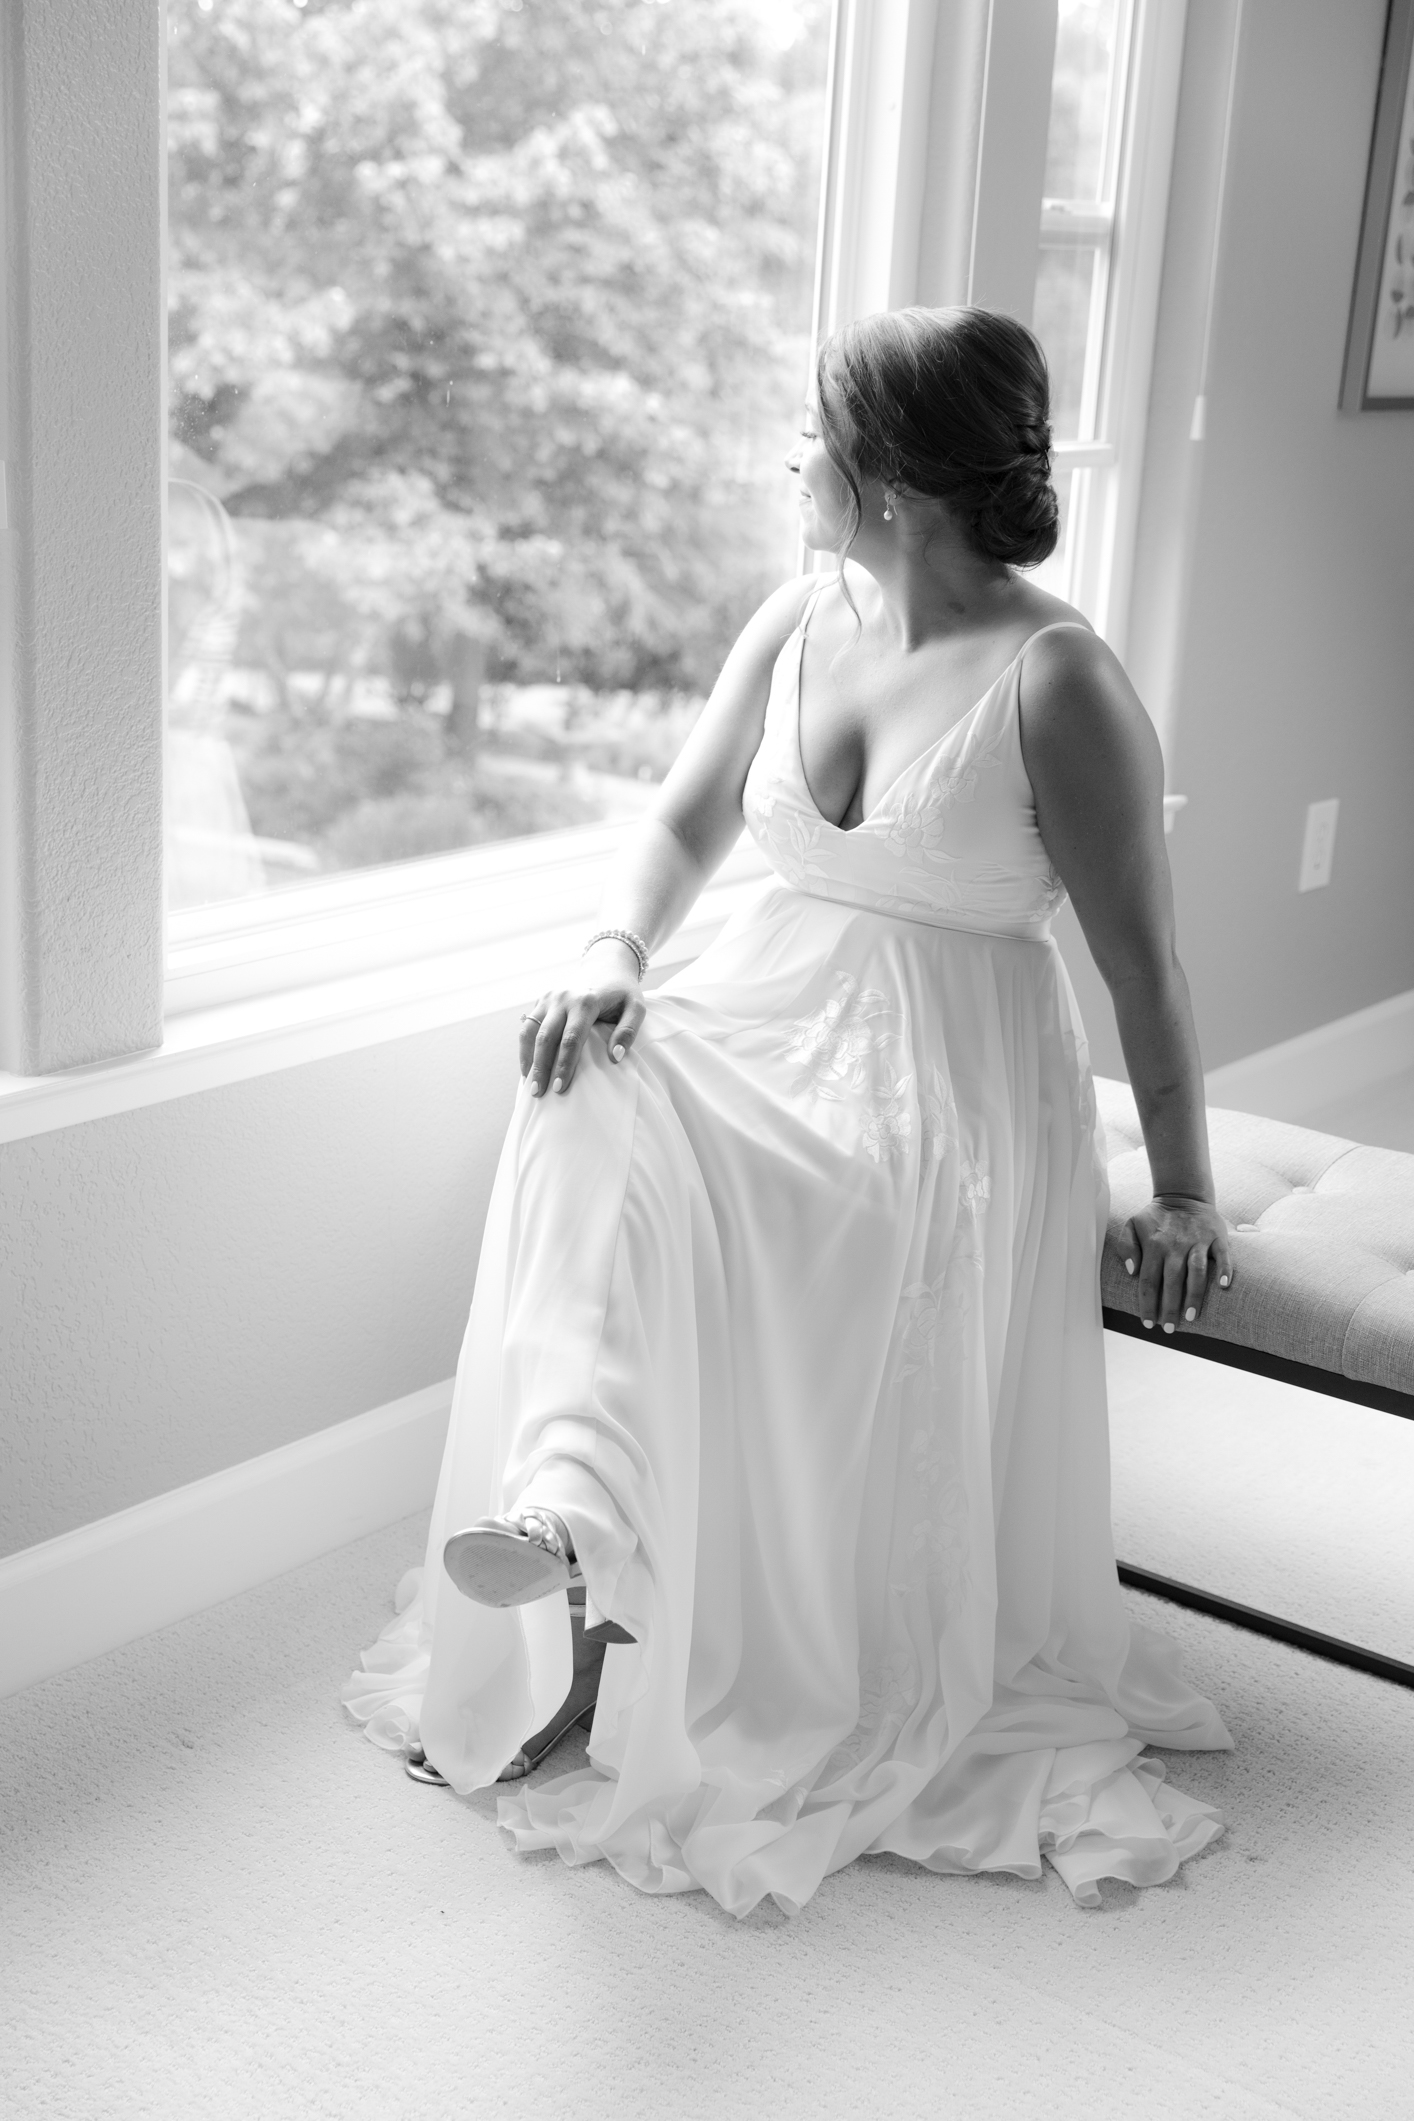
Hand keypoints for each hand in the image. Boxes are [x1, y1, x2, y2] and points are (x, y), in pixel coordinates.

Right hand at [519, 939, 646, 1096]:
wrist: (607, 965)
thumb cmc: (623, 992)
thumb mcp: (635, 1008)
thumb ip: (628, 1032)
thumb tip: (614, 1058)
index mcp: (586, 1001)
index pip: (571, 1039)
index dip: (564, 1065)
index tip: (560, 1088)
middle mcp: (563, 998)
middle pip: (546, 1038)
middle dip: (541, 1067)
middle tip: (539, 1094)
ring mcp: (549, 998)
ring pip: (530, 1031)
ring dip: (528, 1059)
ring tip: (529, 1084)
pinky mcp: (542, 999)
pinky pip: (528, 1025)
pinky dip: (525, 1047)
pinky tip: (527, 1066)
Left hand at [1119, 1195, 1234, 1333]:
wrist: (1183, 1195)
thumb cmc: (1156, 1218)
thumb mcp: (1132, 1225)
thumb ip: (1126, 1247)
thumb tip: (1132, 1271)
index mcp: (1153, 1245)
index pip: (1148, 1281)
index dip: (1147, 1304)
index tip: (1148, 1324)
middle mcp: (1175, 1245)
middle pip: (1171, 1281)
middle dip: (1169, 1307)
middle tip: (1169, 1329)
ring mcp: (1198, 1241)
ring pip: (1196, 1272)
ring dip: (1194, 1295)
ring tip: (1191, 1317)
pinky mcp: (1217, 1237)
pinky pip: (1223, 1255)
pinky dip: (1224, 1269)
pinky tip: (1224, 1286)